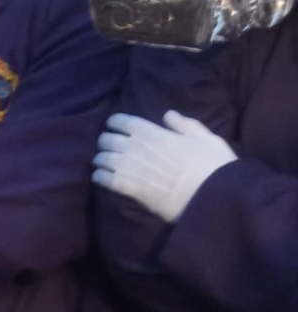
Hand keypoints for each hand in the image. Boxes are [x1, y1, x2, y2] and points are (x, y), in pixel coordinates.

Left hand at [93, 110, 235, 222]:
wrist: (212, 196)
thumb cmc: (212, 166)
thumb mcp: (205, 138)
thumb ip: (185, 124)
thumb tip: (167, 114)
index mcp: (151, 132)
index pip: (121, 121)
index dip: (115, 123)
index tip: (114, 127)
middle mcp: (135, 146)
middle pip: (106, 139)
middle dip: (106, 142)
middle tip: (109, 147)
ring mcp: (129, 166)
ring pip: (101, 158)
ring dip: (100, 159)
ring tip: (102, 163)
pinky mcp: (128, 187)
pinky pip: (103, 178)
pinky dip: (99, 176)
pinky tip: (100, 177)